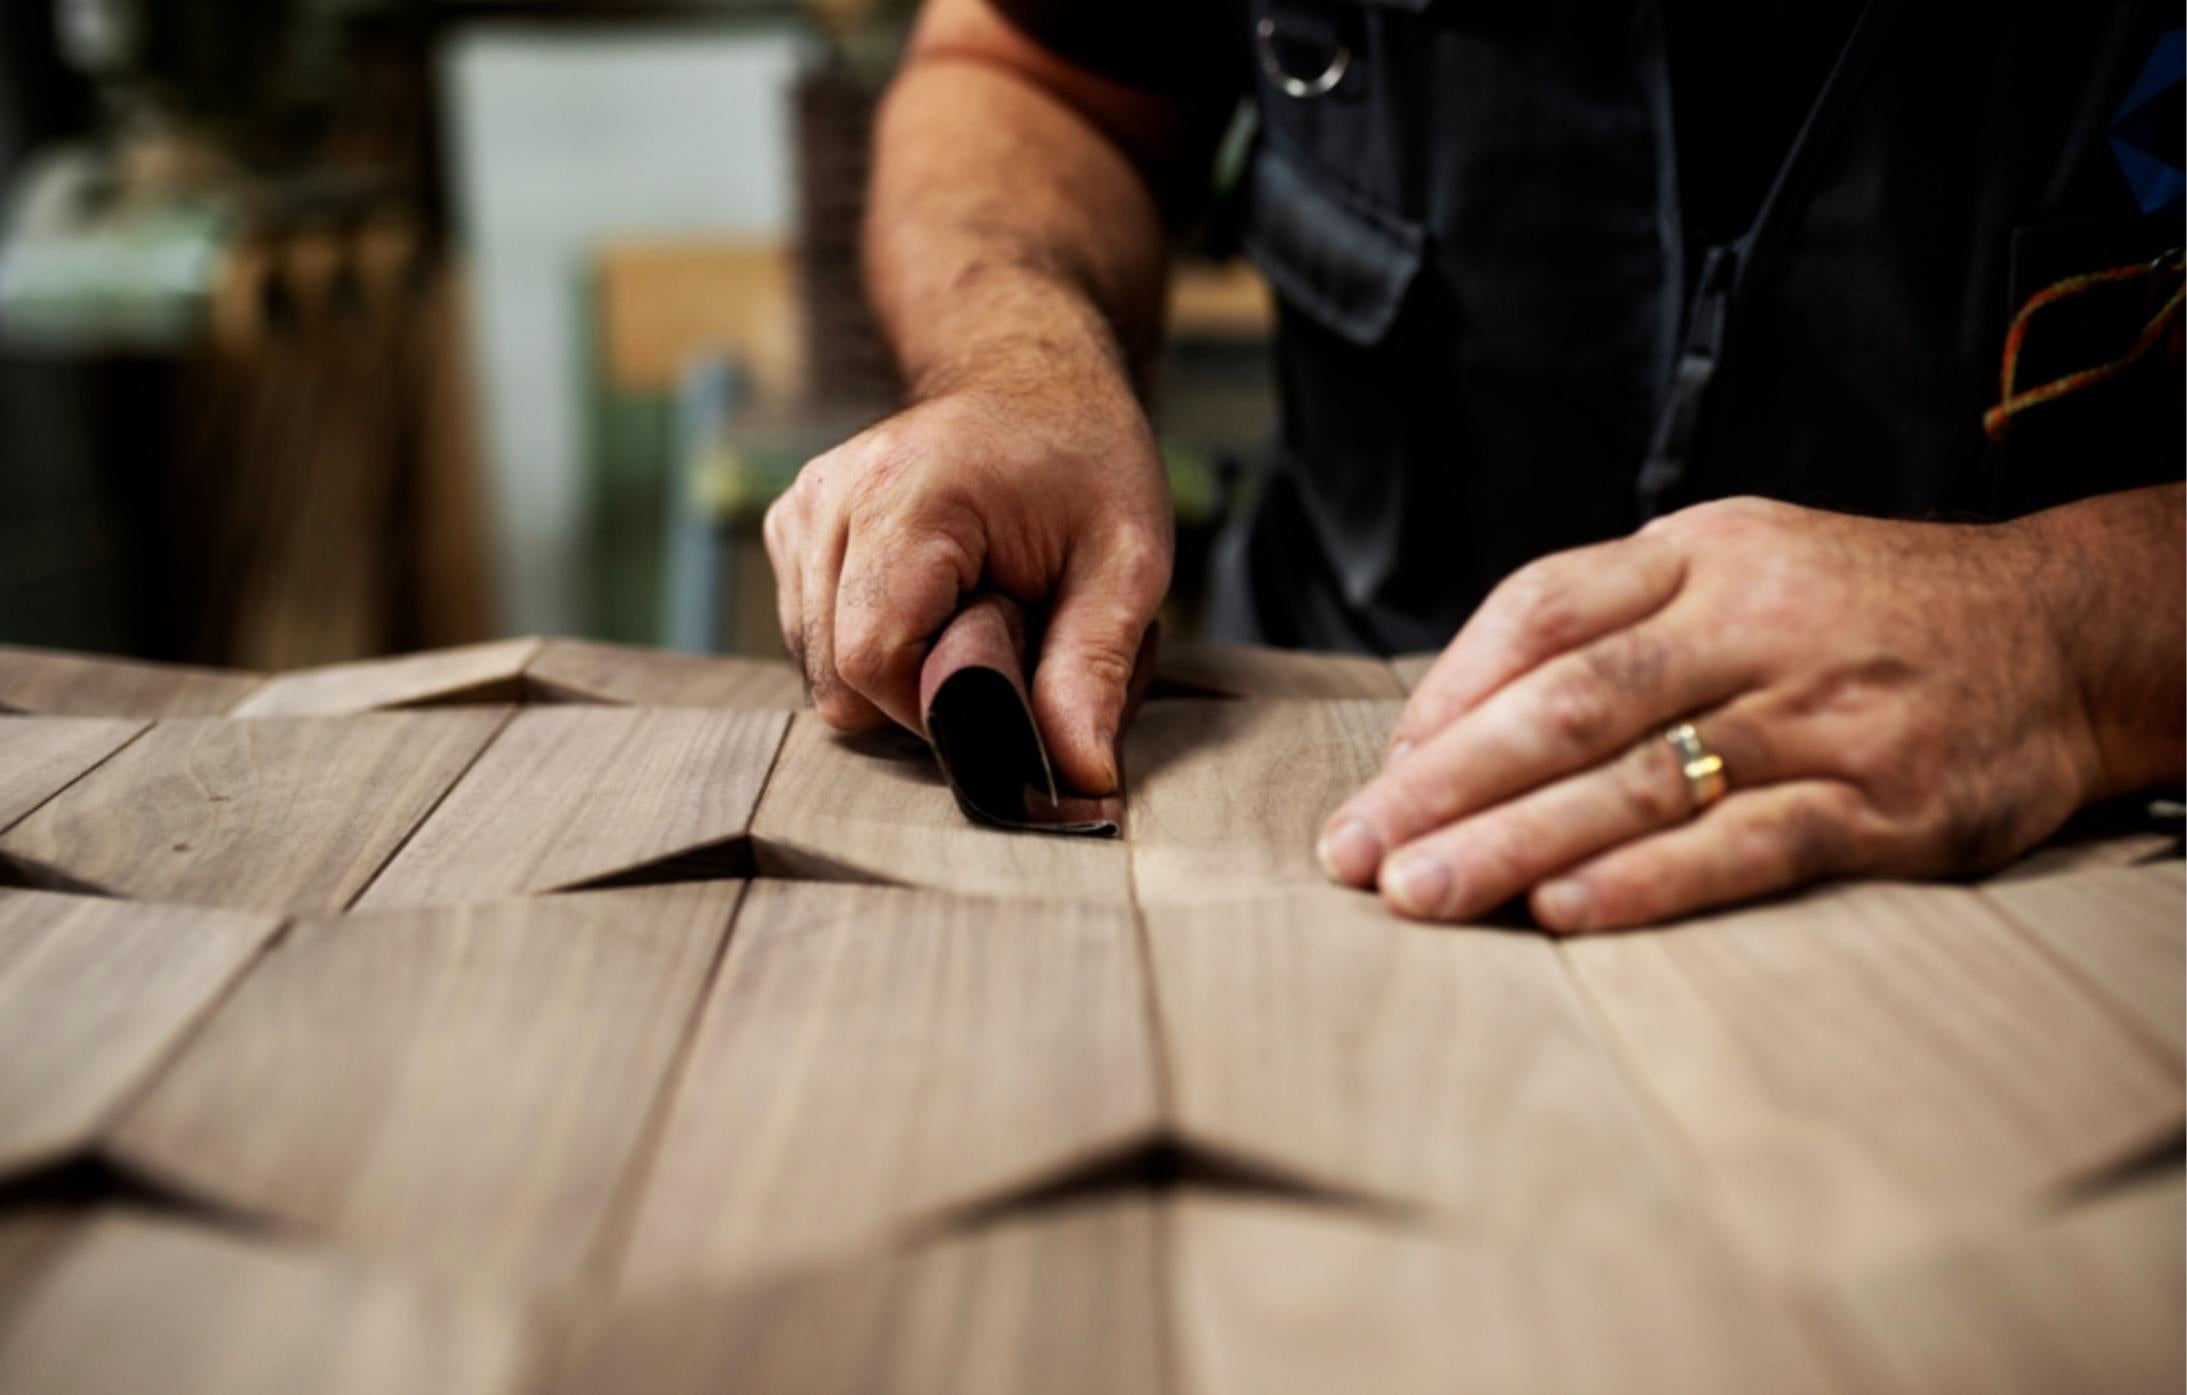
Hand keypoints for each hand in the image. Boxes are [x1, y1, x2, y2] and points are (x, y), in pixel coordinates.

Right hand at [763, 364, 1171, 793]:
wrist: (1035, 382)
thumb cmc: (1086, 465)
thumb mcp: (1127, 563)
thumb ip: (1096, 671)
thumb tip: (1082, 784)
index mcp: (908, 493)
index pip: (874, 659)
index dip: (940, 704)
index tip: (1008, 682)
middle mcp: (832, 496)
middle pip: (838, 677)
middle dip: (923, 691)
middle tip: (1002, 640)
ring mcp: (801, 511)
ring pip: (819, 668)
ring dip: (898, 671)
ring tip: (970, 612)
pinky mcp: (790, 528)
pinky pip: (812, 639)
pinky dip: (871, 645)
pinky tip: (930, 602)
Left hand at [1318, 496, 2117, 930]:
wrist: (2062, 632)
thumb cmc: (1857, 608)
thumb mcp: (1735, 563)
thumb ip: (1606, 621)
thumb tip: (1446, 724)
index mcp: (1700, 552)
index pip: (1539, 609)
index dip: (1444, 695)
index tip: (1379, 777)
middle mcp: (1751, 622)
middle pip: (1567, 702)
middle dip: (1445, 786)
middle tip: (1355, 855)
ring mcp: (1819, 712)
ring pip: (1640, 779)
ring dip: (1514, 843)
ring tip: (1422, 895)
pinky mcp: (1885, 800)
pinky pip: (1750, 843)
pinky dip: (1652, 880)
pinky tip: (1566, 912)